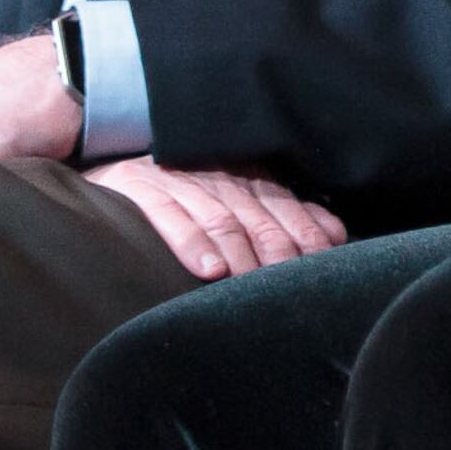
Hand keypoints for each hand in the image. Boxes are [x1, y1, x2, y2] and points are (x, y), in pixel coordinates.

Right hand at [85, 157, 347, 279]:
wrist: (113, 166)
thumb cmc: (189, 188)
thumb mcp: (240, 193)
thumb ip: (288, 211)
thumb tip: (337, 234)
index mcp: (246, 175)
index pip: (285, 206)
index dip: (306, 234)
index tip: (323, 263)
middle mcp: (218, 176)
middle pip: (257, 216)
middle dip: (279, 250)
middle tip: (291, 283)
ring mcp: (179, 181)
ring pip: (221, 220)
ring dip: (241, 253)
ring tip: (253, 282)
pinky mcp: (141, 189)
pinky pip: (170, 216)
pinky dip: (191, 243)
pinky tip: (208, 270)